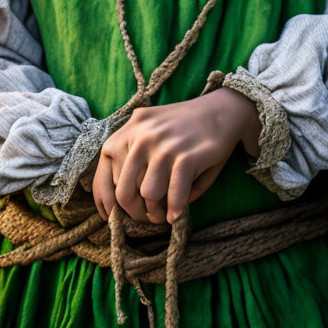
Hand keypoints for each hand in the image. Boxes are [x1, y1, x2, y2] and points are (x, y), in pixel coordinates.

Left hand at [91, 88, 261, 225]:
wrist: (224, 110)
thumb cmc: (185, 129)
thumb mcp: (153, 132)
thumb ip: (133, 159)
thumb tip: (120, 203)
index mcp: (130, 128)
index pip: (103, 167)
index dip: (104, 198)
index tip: (110, 215)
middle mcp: (142, 134)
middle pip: (123, 189)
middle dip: (134, 212)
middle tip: (146, 217)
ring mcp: (163, 144)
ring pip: (148, 195)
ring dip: (155, 212)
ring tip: (163, 214)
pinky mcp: (186, 156)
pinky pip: (173, 195)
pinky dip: (174, 209)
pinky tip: (176, 214)